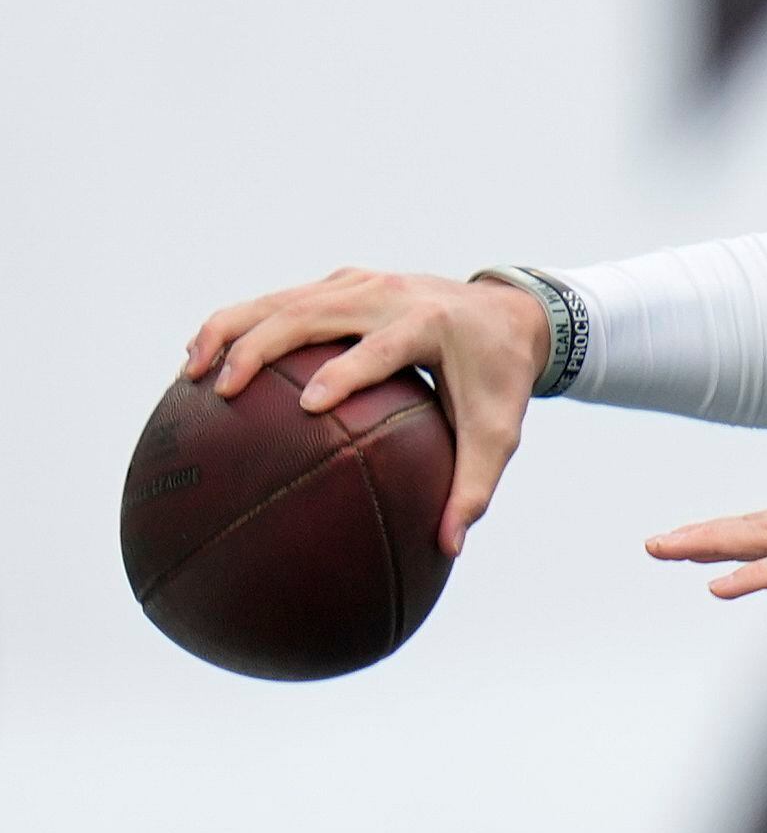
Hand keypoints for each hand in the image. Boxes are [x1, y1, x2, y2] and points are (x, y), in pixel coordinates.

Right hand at [184, 268, 550, 554]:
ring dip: (229, 331)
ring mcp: (361, 283)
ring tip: (189, 373)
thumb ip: (474, 488)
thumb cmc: (500, 381)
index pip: (380, 349)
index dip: (346, 373)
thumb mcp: (498, 434)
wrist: (510, 311)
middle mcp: (389, 295)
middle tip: (222, 391)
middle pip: (311, 312)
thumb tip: (449, 549)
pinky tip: (201, 359)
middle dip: (261, 348)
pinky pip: (280, 300)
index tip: (308, 406)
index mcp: (430, 325)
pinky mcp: (342, 283)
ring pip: (280, 300)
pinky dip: (237, 324)